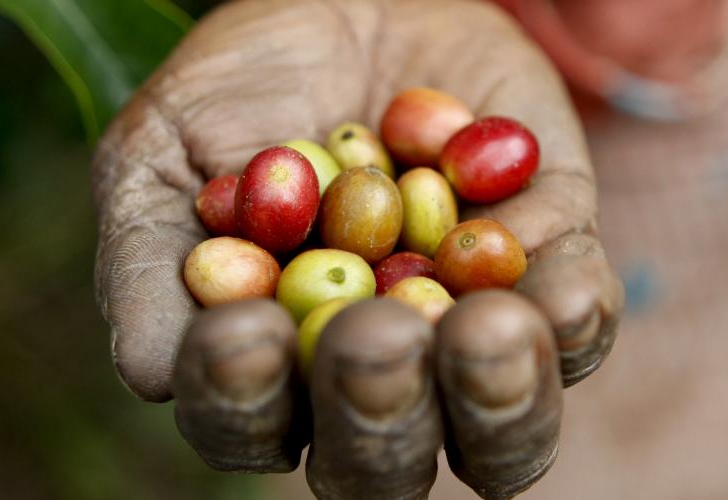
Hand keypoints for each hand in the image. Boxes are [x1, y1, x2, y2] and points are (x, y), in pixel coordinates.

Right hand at [90, 0, 622, 496]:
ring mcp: (468, 338)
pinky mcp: (551, 270)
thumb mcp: (159, 156)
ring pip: (501, 434)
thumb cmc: (239, 93)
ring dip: (496, 396)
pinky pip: (582, 330)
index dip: (245, 402)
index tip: (244, 329)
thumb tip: (158, 373)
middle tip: (374, 333)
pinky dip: (574, 320)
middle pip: (386, 462)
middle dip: (380, 411)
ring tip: (483, 328)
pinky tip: (558, 292)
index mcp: (270, 371)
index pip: (250, 427)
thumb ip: (145, 264)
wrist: (351, 2)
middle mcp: (375, 381)